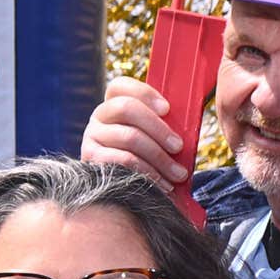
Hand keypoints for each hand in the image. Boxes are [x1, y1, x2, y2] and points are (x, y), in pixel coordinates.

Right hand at [82, 76, 193, 191]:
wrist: (122, 192)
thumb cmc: (146, 159)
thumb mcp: (153, 137)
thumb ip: (163, 124)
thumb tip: (188, 119)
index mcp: (114, 103)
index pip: (121, 86)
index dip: (145, 93)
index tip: (167, 109)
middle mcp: (99, 115)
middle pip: (127, 108)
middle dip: (159, 128)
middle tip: (179, 147)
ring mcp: (92, 136)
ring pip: (130, 137)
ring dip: (160, 157)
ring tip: (178, 174)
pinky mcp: (91, 159)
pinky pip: (124, 160)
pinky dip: (148, 172)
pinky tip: (163, 184)